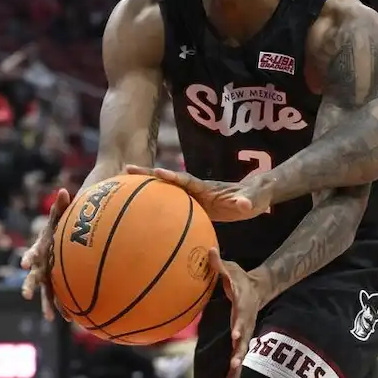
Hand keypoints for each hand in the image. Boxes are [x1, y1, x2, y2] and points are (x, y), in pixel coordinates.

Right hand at [20, 187, 71, 320]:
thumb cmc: (66, 221)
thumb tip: (64, 190)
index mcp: (42, 247)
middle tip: (26, 294)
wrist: (71, 231)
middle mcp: (43, 262)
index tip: (26, 262)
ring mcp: (50, 273)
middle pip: (34, 276)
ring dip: (48, 303)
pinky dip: (66, 305)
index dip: (29, 256)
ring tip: (51, 317)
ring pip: (47, 290)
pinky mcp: (60, 280)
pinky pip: (62, 294)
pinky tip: (71, 319)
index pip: (33, 252)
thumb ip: (62, 204)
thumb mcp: (64, 212)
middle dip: (30, 285)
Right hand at [125, 166, 267, 221]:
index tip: (157, 172)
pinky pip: (171, 204)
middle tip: (126, 168)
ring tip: (121, 184)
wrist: (255, 196)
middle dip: (149, 174)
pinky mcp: (194, 206)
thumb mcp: (253, 200)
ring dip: (146, 186)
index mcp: (208, 187)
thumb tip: (244, 204)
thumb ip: (248, 202)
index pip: (187, 180)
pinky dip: (154, 203)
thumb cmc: (255, 197)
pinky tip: (138, 209)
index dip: (173, 176)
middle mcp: (197, 189)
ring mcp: (193, 196)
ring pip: (166, 190)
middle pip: (169, 180)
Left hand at [210, 249, 265, 377]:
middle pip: (244, 339)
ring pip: (242, 353)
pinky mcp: (241, 340)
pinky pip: (238, 357)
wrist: (259, 288)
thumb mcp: (231, 268)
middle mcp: (246, 321)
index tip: (236, 335)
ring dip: (237, 368)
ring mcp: (245, 331)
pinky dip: (234, 373)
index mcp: (242, 305)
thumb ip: (219, 263)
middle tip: (235, 364)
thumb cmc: (240, 278)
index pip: (241, 315)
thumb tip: (209, 249)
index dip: (239, 325)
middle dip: (240, 352)